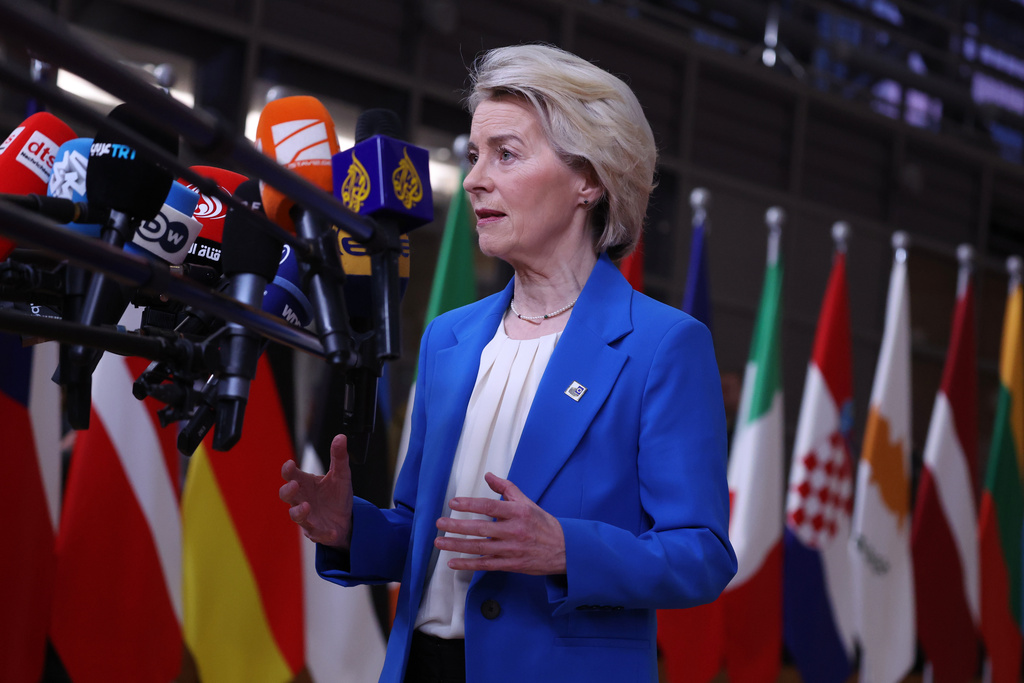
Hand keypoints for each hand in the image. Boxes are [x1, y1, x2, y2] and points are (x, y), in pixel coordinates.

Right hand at [279, 433, 353, 548]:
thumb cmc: (336, 495)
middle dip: (287, 490)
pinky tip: (332, 532)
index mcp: (306, 484)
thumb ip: (339, 457)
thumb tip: (340, 437)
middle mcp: (302, 500)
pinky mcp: (318, 531)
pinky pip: (317, 533)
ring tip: (307, 506)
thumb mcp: (341, 475)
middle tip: (294, 484)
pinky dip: (323, 533)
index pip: (291, 475)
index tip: (290, 464)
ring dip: (299, 512)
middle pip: (286, 495)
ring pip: (296, 516)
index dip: (288, 470)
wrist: (346, 519)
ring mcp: (308, 517)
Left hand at [434, 472, 565, 574]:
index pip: (489, 506)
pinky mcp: (510, 565)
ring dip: (457, 546)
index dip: (470, 504)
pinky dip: (468, 564)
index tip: (453, 503)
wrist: (564, 549)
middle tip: (439, 524)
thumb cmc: (542, 524)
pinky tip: (452, 563)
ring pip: (480, 548)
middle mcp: (514, 531)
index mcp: (518, 512)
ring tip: (439, 543)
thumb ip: (506, 488)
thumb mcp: (527, 502)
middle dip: (457, 526)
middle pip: (480, 528)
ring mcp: (511, 550)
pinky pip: (485, 565)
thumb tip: (488, 476)